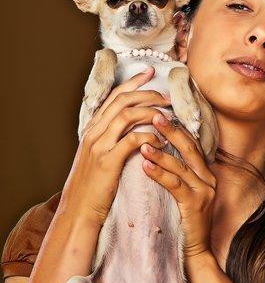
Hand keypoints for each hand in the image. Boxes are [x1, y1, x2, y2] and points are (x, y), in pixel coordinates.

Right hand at [60, 66, 171, 226]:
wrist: (78, 210)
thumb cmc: (93, 184)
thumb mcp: (97, 155)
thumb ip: (109, 137)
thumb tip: (129, 126)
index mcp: (93, 128)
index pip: (114, 96)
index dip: (133, 82)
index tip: (150, 73)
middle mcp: (94, 132)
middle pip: (122, 101)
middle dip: (147, 93)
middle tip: (167, 96)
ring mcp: (100, 145)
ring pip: (126, 116)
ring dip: (150, 112)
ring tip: (168, 115)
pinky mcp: (108, 161)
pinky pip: (132, 140)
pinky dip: (149, 136)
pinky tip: (161, 141)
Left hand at [140, 112, 217, 258]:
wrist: (194, 250)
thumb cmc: (184, 217)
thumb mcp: (183, 190)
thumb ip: (177, 170)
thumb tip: (157, 148)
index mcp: (204, 171)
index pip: (190, 143)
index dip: (176, 128)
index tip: (159, 113)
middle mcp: (208, 177)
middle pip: (189, 147)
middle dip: (171, 130)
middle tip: (154, 115)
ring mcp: (204, 190)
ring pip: (181, 165)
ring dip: (161, 152)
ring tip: (143, 142)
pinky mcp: (196, 204)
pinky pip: (176, 185)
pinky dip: (160, 173)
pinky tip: (145, 165)